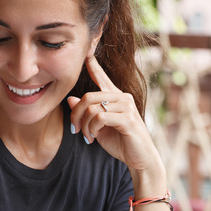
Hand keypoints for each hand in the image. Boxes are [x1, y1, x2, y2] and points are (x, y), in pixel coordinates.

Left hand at [67, 56, 161, 174]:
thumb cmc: (120, 143)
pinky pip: (100, 117)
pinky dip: (92, 128)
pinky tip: (93, 137)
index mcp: (116, 97)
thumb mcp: (98, 127)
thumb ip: (86, 113)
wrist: (140, 159)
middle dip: (76, 114)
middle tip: (75, 129)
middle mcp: (122, 98)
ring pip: (93, 108)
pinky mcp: (128, 119)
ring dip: (84, 125)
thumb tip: (71, 99)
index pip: (102, 77)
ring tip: (87, 136)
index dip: (93, 65)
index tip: (86, 52)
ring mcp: (127, 107)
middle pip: (89, 96)